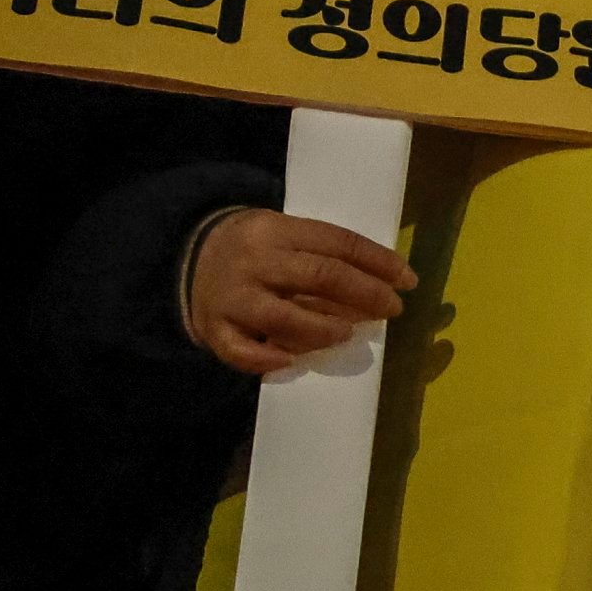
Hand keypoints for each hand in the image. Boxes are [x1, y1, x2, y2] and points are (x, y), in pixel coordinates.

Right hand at [186, 207, 413, 377]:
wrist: (183, 255)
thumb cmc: (253, 249)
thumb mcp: (282, 233)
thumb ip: (320, 253)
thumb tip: (380, 281)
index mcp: (275, 230)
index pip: (338, 243)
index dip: (378, 263)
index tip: (408, 280)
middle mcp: (254, 261)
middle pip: (319, 277)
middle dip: (364, 294)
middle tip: (392, 309)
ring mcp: (232, 298)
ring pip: (284, 319)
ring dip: (324, 329)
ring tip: (347, 333)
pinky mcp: (214, 330)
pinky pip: (243, 352)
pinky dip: (270, 359)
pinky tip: (291, 360)